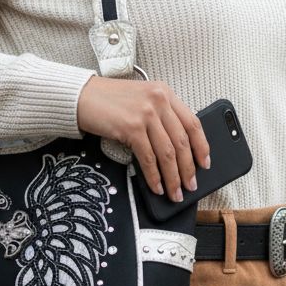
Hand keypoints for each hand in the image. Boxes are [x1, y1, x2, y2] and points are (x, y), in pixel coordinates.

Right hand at [76, 74, 210, 200]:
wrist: (81, 96)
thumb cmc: (108, 101)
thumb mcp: (141, 100)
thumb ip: (160, 116)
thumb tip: (176, 150)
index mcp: (165, 93)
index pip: (193, 122)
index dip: (202, 146)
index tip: (205, 163)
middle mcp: (159, 101)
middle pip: (182, 141)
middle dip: (189, 168)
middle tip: (191, 185)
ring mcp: (145, 113)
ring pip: (168, 153)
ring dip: (173, 177)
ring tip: (175, 192)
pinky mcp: (131, 127)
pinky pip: (149, 158)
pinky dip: (154, 176)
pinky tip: (157, 186)